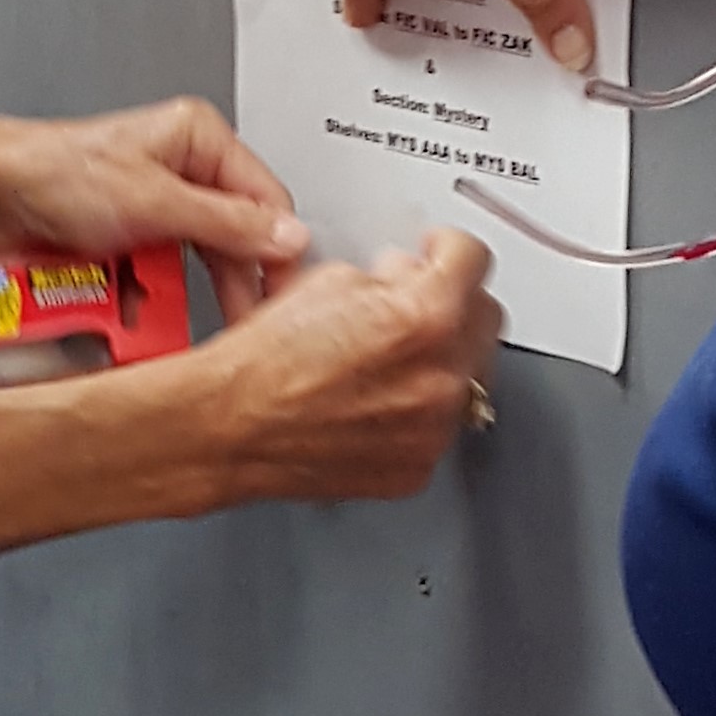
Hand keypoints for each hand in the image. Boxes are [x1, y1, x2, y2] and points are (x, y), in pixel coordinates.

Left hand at [0, 96, 307, 322]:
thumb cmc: (53, 173)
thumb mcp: (155, 202)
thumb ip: (227, 224)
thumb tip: (287, 238)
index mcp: (200, 139)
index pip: (267, 200)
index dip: (278, 252)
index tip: (282, 296)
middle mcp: (182, 167)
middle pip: (235, 235)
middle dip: (235, 280)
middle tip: (244, 323)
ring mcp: (155, 204)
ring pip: (198, 259)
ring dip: (191, 290)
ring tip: (194, 320)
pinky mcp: (130, 235)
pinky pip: (162, 272)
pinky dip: (157, 295)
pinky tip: (150, 309)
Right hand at [204, 231, 499, 501]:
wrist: (231, 426)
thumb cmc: (265, 363)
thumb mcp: (329, 282)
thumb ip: (388, 275)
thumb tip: (409, 277)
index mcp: (424, 317)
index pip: (473, 260)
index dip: (448, 249)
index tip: (439, 254)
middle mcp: (440, 377)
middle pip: (485, 317)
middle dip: (453, 302)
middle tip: (412, 301)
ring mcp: (433, 429)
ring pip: (469, 376)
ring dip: (440, 357)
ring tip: (388, 356)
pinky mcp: (418, 467)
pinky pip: (440, 424)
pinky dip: (418, 406)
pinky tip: (377, 397)